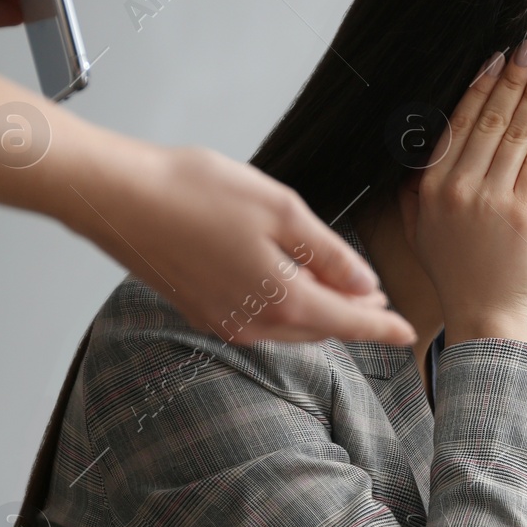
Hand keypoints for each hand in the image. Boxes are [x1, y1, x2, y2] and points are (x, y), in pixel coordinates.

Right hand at [92, 146, 416, 345]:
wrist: (116, 197)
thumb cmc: (193, 193)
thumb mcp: (282, 211)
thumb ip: (330, 254)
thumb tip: (365, 284)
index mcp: (283, 301)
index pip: (349, 322)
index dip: (383, 325)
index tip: (410, 333)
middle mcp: (253, 324)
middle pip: (321, 327)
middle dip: (353, 314)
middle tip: (377, 298)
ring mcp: (222, 321)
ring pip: (290, 325)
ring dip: (319, 310)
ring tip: (341, 288)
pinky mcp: (199, 309)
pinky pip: (259, 318)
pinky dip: (285, 305)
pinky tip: (288, 281)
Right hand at [401, 40, 526, 345]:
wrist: (483, 315)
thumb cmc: (456, 275)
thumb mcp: (422, 231)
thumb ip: (416, 193)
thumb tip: (417, 158)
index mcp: (430, 187)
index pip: (457, 125)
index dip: (478, 88)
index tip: (493, 62)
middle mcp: (457, 187)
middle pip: (488, 119)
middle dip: (510, 78)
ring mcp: (490, 198)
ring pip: (514, 133)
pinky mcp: (522, 212)